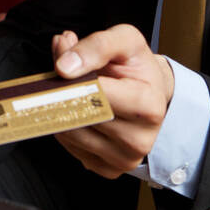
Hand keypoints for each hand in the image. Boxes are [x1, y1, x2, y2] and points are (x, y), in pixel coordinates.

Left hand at [51, 24, 174, 178]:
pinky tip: (77, 111)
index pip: (96, 96)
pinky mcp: (108, 169)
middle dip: (61, 94)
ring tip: (71, 91)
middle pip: (80, 116)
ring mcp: (124, 159)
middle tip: (60, 76)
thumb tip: (64, 66)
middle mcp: (139, 140)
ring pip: (69, 133)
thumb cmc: (136, 66)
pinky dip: (65, 127)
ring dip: (59, 110)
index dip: (72, 80)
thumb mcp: (125, 40)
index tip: (60, 67)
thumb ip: (97, 46)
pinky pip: (70, 147)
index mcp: (148, 106)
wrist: (150, 91)